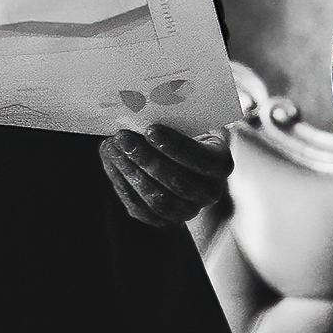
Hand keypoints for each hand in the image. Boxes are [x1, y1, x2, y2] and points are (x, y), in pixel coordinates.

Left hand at [102, 125, 233, 225]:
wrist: (180, 159)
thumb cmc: (184, 132)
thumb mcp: (189, 120)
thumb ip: (174, 118)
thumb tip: (143, 112)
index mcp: (220, 164)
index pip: (202, 160)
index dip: (176, 147)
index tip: (150, 130)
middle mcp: (209, 193)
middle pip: (178, 183)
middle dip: (146, 159)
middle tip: (122, 137)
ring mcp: (186, 211)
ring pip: (157, 200)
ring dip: (130, 172)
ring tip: (112, 148)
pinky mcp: (162, 221)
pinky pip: (140, 208)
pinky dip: (122, 184)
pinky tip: (112, 162)